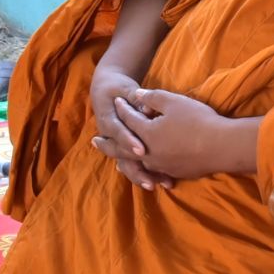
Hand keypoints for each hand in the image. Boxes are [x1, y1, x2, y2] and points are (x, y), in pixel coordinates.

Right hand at [89, 65, 169, 189]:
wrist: (106, 93)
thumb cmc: (118, 90)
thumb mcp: (126, 89)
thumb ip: (136, 98)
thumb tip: (147, 107)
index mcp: (108, 120)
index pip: (118, 132)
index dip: (129, 141)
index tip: (142, 150)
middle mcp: (111, 138)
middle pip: (123, 158)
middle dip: (138, 171)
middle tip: (152, 182)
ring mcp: (119, 146)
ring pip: (130, 165)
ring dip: (145, 176)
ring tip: (163, 184)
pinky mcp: (127, 150)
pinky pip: (137, 165)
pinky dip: (150, 173)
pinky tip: (166, 180)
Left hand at [114, 89, 253, 181]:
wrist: (222, 147)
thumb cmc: (198, 121)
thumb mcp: (173, 102)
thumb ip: (151, 98)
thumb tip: (136, 96)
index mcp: (145, 133)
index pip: (129, 118)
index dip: (123, 107)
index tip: (117, 100)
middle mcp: (148, 152)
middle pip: (122, 148)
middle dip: (108, 143)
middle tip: (94, 141)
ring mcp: (160, 165)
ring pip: (135, 163)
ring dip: (122, 159)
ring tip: (113, 159)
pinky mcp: (173, 172)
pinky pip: (151, 170)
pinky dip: (142, 168)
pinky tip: (143, 167)